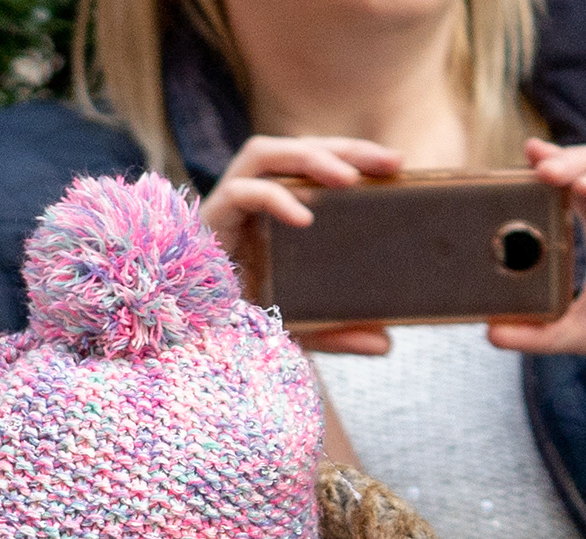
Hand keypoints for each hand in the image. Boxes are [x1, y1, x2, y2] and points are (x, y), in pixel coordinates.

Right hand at [202, 135, 406, 355]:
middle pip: (297, 148)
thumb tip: (385, 344)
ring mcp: (224, 204)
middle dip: (344, 148)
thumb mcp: (301, 327)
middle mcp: (248, 197)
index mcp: (272, 208)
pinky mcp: (207, 219)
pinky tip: (304, 218)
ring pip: (264, 152)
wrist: (188, 343)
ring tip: (348, 178)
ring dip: (310, 156)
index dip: (355, 154)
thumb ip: (339, 332)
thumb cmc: (242, 325)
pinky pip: (240, 192)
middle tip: (390, 162)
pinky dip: (273, 198)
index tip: (398, 164)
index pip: (314, 164)